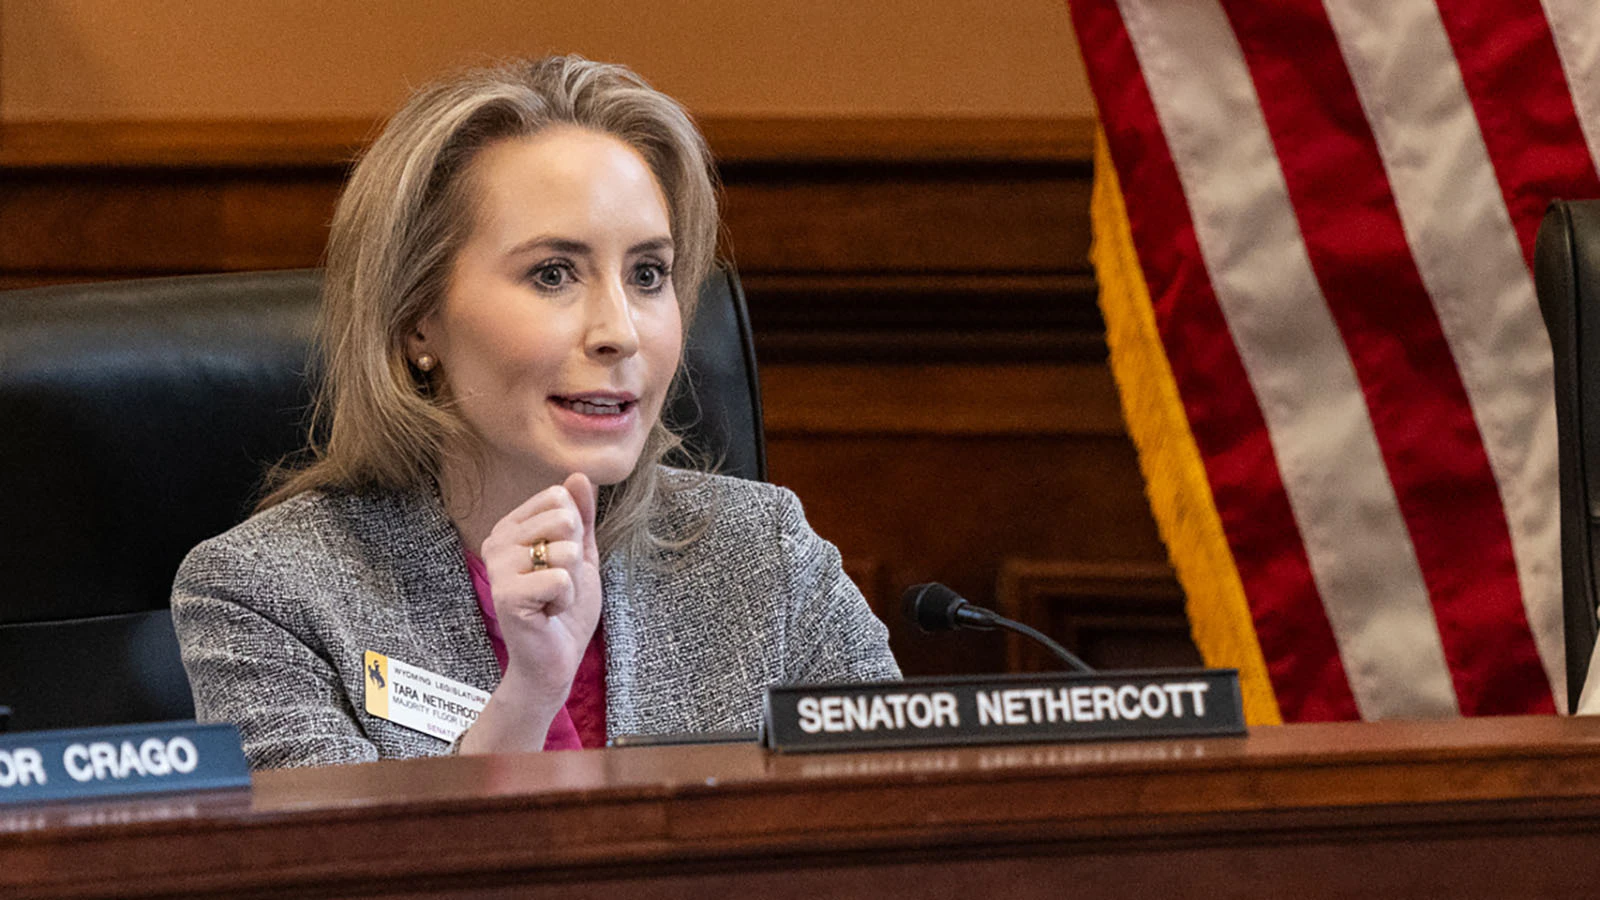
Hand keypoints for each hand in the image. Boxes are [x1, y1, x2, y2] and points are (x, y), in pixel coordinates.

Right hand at [464, 473, 600, 750]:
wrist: (554, 659)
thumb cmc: (565, 607)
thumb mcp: (580, 554)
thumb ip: (581, 516)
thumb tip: (579, 475)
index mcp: (510, 527)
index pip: (559, 497)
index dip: (575, 531)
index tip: (559, 561)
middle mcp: (497, 542)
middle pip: (563, 518)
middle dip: (575, 556)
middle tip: (557, 582)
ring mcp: (498, 567)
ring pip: (566, 549)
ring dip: (572, 581)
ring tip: (553, 599)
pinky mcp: (507, 594)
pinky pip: (562, 578)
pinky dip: (566, 600)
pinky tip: (548, 613)